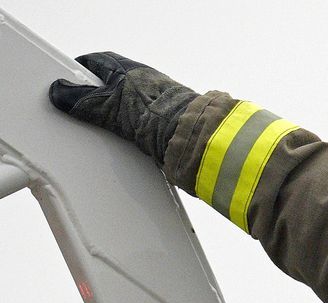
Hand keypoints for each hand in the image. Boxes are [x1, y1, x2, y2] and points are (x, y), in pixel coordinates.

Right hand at [50, 52, 197, 165]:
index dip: (78, 71)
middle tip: (79, 107)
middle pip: (111, 84)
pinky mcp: (164, 120)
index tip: (65, 81)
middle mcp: (143, 81)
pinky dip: (129, 128)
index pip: (96, 62)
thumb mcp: (108, 107)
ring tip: (101, 126)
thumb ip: (83, 101)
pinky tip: (124, 138)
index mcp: (127, 69)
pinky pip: (140, 121)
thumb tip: (60, 92)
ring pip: (126, 104)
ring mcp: (155, 101)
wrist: (190, 135)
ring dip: (113, 114)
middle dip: (95, 95)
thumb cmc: (156, 113)